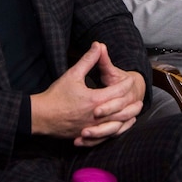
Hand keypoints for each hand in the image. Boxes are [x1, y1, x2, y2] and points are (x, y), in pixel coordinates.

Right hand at [30, 42, 144, 146]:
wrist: (41, 116)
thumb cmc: (56, 95)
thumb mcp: (73, 74)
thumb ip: (88, 60)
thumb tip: (98, 44)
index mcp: (94, 99)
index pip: (117, 92)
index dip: (126, 85)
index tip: (131, 80)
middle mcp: (96, 116)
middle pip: (121, 111)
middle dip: (131, 105)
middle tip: (140, 99)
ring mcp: (91, 128)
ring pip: (115, 126)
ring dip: (127, 119)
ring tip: (134, 115)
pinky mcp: (86, 135)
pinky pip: (105, 137)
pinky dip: (115, 131)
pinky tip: (119, 128)